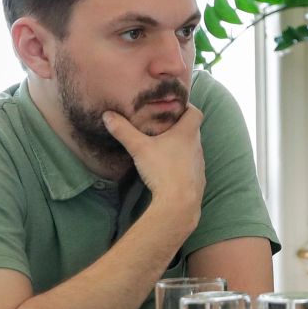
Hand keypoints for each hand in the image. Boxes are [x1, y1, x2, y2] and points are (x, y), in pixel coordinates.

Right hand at [102, 104, 205, 228]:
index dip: (186, 107)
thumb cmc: (163, 169)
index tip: (172, 107)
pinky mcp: (197, 178)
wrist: (179, 202)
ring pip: (191, 148)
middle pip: (192, 129)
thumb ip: (124, 131)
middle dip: (178, 126)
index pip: (195, 112)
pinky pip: (190, 164)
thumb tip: (108, 115)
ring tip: (162, 144)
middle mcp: (198, 146)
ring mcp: (199, 163)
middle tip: (161, 124)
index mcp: (188, 133)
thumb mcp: (139, 148)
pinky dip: (181, 162)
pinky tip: (167, 166)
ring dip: (179, 145)